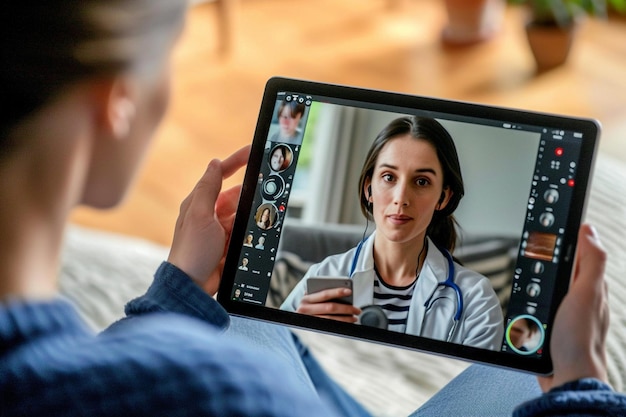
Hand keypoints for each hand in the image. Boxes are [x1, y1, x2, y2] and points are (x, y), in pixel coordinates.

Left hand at [167, 145, 249, 295]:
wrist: (193, 286)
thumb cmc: (191, 251)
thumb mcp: (199, 214)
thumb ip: (207, 188)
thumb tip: (214, 163)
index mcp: (200, 203)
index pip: (220, 175)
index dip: (236, 161)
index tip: (252, 151)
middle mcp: (210, 214)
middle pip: (237, 195)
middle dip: (250, 192)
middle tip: (267, 185)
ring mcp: (220, 230)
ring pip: (244, 213)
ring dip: (252, 213)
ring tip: (264, 211)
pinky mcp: (229, 245)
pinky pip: (246, 231)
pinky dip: (252, 229)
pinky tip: (258, 229)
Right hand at [297, 288, 360, 322]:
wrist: (294, 322)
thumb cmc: (308, 307)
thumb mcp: (310, 299)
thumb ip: (320, 294)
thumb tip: (341, 291)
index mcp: (306, 299)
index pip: (324, 294)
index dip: (337, 291)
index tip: (349, 290)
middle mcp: (305, 310)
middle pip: (330, 307)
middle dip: (346, 308)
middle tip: (357, 309)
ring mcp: (309, 321)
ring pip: (331, 319)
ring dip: (345, 319)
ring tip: (355, 317)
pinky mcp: (312, 329)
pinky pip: (329, 327)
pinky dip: (340, 325)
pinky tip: (348, 323)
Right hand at [538, 224, 609, 391]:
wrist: (566, 377)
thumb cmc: (578, 340)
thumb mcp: (586, 294)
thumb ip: (590, 263)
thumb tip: (589, 230)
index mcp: (591, 286)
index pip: (581, 252)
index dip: (571, 235)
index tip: (555, 221)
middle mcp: (579, 298)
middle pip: (560, 268)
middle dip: (546, 257)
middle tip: (532, 242)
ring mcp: (564, 313)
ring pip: (546, 288)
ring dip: (534, 281)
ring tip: (525, 270)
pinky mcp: (549, 326)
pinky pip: (536, 308)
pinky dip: (527, 303)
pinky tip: (523, 303)